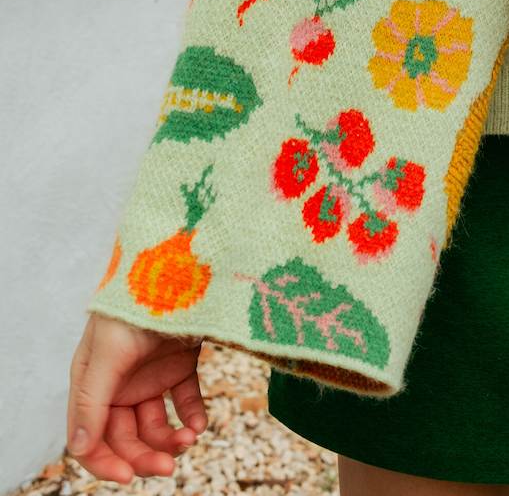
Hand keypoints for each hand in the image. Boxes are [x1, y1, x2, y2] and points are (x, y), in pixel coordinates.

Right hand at [67, 312, 208, 485]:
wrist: (183, 263)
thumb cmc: (135, 300)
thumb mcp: (109, 348)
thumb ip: (93, 397)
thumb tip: (79, 447)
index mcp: (92, 379)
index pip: (90, 435)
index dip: (106, 461)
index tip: (129, 476)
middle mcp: (118, 382)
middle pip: (125, 437)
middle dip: (145, 455)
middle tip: (169, 466)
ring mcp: (150, 374)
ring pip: (155, 425)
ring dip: (170, 439)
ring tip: (190, 439)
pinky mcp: (180, 365)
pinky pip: (184, 402)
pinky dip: (192, 417)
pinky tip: (200, 424)